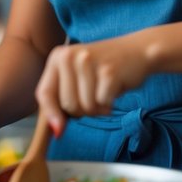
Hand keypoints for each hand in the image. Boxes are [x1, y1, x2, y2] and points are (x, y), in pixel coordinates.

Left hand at [35, 38, 151, 135]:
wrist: (137, 50)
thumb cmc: (103, 69)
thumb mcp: (76, 77)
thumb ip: (61, 99)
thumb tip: (56, 131)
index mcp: (58, 57)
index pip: (44, 93)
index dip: (51, 114)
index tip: (59, 131)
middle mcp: (70, 56)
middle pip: (67, 105)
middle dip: (82, 110)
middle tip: (94, 96)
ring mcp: (89, 62)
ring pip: (85, 107)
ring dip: (98, 108)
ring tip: (104, 91)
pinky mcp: (108, 72)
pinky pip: (103, 103)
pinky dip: (109, 103)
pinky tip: (115, 88)